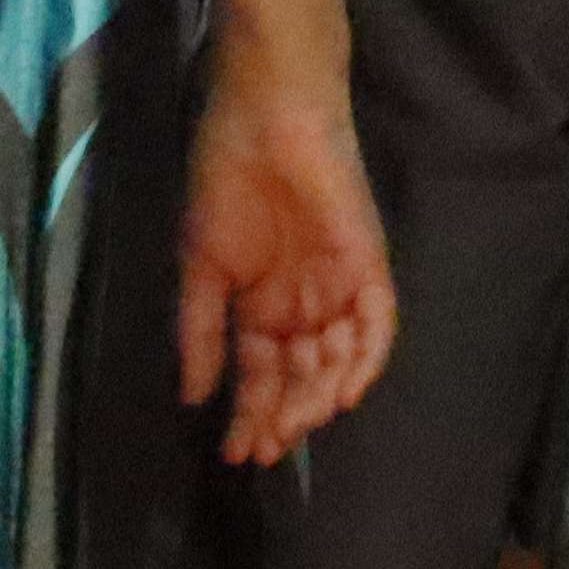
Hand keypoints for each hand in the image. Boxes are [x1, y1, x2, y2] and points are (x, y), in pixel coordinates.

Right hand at [176, 73, 394, 464]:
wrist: (264, 115)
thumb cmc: (225, 178)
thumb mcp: (201, 264)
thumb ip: (200, 331)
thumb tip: (192, 397)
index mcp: (261, 300)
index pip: (259, 371)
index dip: (249, 412)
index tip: (234, 453)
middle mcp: (303, 299)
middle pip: (300, 373)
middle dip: (283, 415)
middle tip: (265, 450)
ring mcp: (338, 281)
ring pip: (337, 355)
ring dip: (317, 396)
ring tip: (294, 430)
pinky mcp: (368, 260)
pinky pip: (376, 319)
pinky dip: (365, 357)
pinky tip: (343, 393)